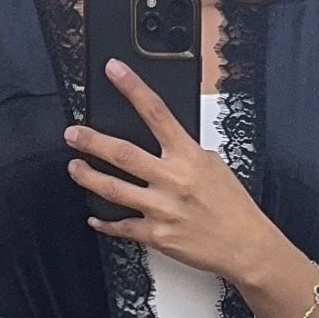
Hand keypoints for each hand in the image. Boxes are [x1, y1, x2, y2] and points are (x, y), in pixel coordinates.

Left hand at [65, 64, 270, 287]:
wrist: (246, 246)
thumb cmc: (233, 207)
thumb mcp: (214, 166)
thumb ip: (185, 153)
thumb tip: (163, 144)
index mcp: (188, 156)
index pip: (156, 113)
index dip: (133, 88)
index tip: (114, 71)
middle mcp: (172, 179)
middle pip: (122, 153)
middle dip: (92, 141)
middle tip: (72, 134)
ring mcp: (162, 208)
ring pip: (113, 189)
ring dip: (88, 177)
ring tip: (74, 168)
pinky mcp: (157, 235)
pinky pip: (122, 227)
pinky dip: (105, 223)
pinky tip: (95, 217)